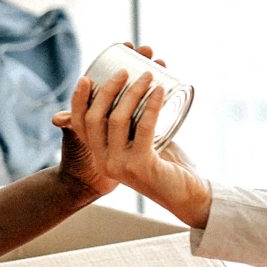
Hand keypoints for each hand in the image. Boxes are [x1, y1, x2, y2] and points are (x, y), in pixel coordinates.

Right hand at [53, 44, 209, 223]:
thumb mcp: (143, 142)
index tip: (87, 78)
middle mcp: (104, 162)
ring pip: (117, 120)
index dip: (78, 100)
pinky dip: (151, 105)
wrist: (188, 195)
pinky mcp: (141, 165)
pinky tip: (159, 90)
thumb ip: (135, 125)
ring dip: (133, 92)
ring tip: (148, 75)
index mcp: (100, 156)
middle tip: (126, 70)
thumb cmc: (167, 165)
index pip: (79, 125)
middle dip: (108, 89)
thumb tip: (134, 90)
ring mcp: (120, 165)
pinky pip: (144, 127)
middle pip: (95, 118)